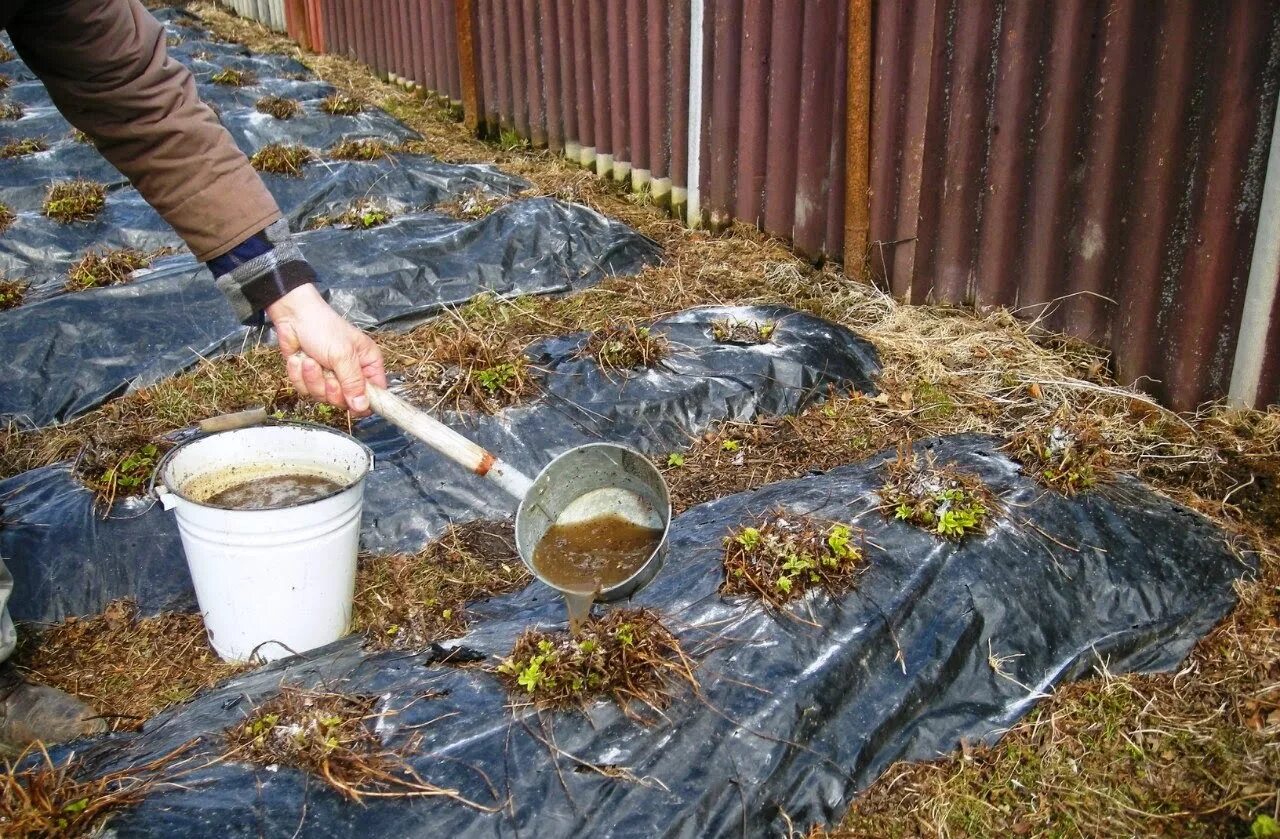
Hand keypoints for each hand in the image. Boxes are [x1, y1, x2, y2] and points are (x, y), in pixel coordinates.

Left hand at [265, 284, 386, 414]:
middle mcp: (352, 373)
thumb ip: (353, 382)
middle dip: (332, 389)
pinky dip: (299, 375)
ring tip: (310, 360)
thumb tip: (362, 407)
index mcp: (368, 364)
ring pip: (323, 396)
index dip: (364, 402)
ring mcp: (331, 376)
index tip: (351, 402)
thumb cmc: (323, 328)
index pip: (375, 393)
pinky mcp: (311, 377)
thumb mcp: (343, 355)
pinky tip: (300, 359)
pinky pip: (306, 390)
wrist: (293, 316)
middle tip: (328, 374)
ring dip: (313, 379)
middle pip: (346, 401)